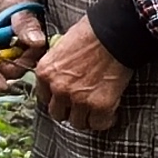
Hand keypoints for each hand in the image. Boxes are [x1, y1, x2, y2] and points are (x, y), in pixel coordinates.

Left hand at [31, 14, 127, 132]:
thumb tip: (60, 78)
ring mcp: (79, 99)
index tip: (66, 99)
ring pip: (78, 123)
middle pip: (58, 114)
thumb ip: (57, 68)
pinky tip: (110, 111)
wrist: (114, 34)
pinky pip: (99, 124)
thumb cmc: (90, 34)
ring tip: (96, 109)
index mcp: (45, 73)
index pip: (44, 98)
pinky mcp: (100, 105)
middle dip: (70, 111)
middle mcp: (58, 89)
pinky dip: (105, 120)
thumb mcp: (61, 48)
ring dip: (87, 117)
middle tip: (82, 105)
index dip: (56, 99)